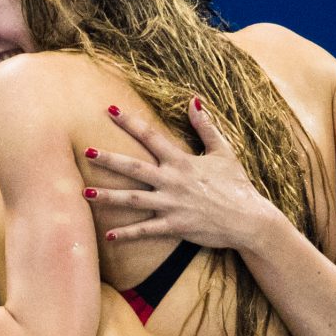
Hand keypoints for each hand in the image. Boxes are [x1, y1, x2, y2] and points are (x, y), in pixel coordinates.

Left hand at [83, 98, 273, 247]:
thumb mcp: (223, 152)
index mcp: (182, 161)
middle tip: (86, 152)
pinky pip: (146, 231)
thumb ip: (206, 127)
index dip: (129, 122)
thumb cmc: (237, 185)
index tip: (109, 110)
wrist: (250, 220)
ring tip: (85, 193)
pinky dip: (127, 234)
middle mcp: (172, 181)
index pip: (150, 136)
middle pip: (133, 167)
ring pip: (132, 200)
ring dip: (107, 196)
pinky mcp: (175, 226)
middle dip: (108, 159)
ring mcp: (172, 205)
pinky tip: (109, 235)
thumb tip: (194, 100)